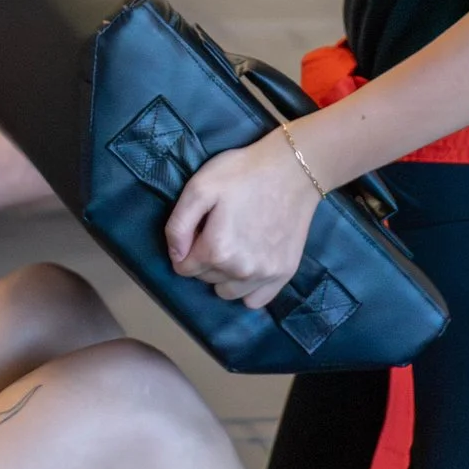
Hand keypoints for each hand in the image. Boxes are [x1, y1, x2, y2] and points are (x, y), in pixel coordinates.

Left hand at [164, 139, 320, 308]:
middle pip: (205, 279)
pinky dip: (247, 288)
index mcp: (217, 250)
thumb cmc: (243, 173)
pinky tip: (250, 264)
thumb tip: (175, 256)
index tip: (198, 228)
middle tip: (218, 229)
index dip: (185, 248)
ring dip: (223, 275)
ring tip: (234, 246)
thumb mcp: (199, 188)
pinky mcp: (284, 274)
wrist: (293, 168)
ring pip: (227, 291)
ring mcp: (265, 275)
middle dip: (204, 258)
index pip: (183, 268)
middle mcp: (240, 271)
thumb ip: (178, 226)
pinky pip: (255, 300)